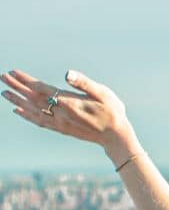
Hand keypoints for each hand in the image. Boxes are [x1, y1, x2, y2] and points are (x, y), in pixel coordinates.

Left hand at [2, 68, 140, 164]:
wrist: (116, 137)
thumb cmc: (112, 112)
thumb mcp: (103, 93)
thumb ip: (84, 83)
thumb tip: (68, 74)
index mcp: (68, 103)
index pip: (41, 89)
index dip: (25, 80)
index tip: (12, 72)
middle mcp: (61, 114)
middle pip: (33, 99)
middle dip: (16, 87)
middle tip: (2, 78)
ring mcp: (60, 123)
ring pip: (33, 111)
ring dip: (17, 101)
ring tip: (4, 93)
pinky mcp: (62, 129)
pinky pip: (39, 121)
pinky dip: (27, 115)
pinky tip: (18, 110)